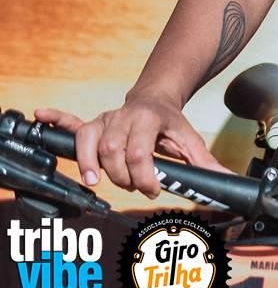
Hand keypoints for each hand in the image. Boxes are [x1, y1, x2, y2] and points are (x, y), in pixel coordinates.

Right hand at [36, 96, 226, 197]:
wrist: (156, 99)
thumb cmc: (170, 124)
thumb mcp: (189, 139)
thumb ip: (203, 161)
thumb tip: (225, 178)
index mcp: (149, 120)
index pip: (139, 151)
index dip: (143, 175)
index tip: (152, 188)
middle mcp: (123, 117)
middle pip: (112, 150)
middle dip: (120, 174)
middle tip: (132, 185)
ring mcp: (105, 120)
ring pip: (90, 142)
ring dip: (91, 165)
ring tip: (97, 181)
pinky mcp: (92, 125)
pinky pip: (71, 122)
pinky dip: (56, 120)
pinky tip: (41, 116)